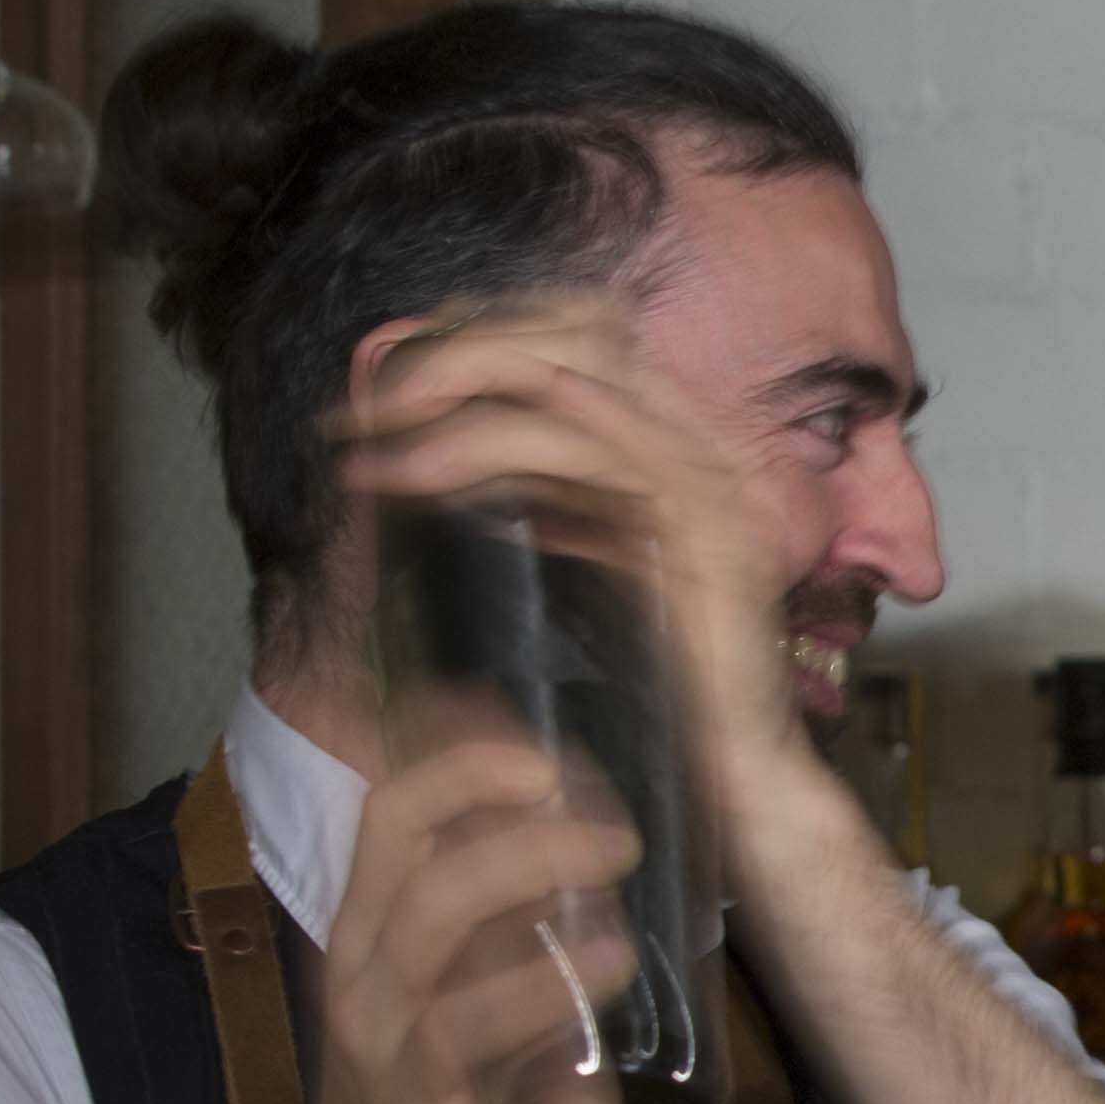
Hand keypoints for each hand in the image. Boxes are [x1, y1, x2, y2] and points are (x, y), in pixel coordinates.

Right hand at [290, 730, 640, 1103]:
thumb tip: (555, 789)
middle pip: (431, 911)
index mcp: (365, 944)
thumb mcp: (424, 976)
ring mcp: (404, 1096)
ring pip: (455, 1028)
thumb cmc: (419, 1079)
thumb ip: (479, 899)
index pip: (389, 827)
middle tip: (619, 846)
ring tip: (617, 957)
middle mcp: (372, 1008)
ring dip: (541, 987)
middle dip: (527, 861)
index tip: (543, 761)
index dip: (462, 777)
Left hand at [345, 301, 853, 881]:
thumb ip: (533, 501)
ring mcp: (705, 477)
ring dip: (444, 400)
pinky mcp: (698, 524)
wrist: (737, 777)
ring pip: (563, 376)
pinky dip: (479, 450)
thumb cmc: (655, 691)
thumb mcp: (574, 569)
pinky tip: (415, 477)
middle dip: (454, 350)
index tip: (390, 383)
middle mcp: (697, 443)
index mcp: (674, 445)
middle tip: (367, 407)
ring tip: (368, 452)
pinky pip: (579, 450)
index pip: (579, 330)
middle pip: (573, 326)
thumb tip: (436, 447)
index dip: (479, 332)